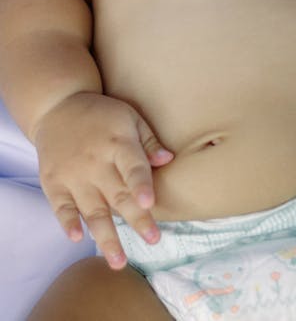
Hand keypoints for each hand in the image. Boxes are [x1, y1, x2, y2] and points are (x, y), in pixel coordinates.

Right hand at [33, 92, 173, 269]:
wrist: (58, 107)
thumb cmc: (102, 114)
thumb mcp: (130, 117)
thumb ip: (149, 141)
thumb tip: (169, 160)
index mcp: (118, 142)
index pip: (132, 167)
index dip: (141, 185)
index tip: (150, 203)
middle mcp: (96, 162)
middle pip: (119, 195)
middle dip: (136, 220)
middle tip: (153, 240)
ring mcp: (73, 175)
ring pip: (92, 211)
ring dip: (106, 237)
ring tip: (119, 261)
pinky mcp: (54, 183)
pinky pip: (61, 208)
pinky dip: (68, 223)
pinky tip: (78, 239)